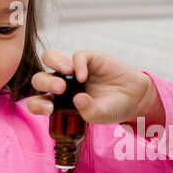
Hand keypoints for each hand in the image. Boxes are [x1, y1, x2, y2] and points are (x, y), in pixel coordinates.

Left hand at [25, 48, 153, 125]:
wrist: (134, 97)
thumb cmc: (113, 108)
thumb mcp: (100, 116)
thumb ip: (88, 111)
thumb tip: (77, 98)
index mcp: (59, 103)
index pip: (38, 102)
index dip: (37, 104)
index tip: (50, 109)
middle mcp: (62, 84)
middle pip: (40, 78)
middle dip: (45, 83)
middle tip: (60, 89)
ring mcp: (73, 70)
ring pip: (50, 57)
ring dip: (53, 63)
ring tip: (66, 73)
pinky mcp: (88, 59)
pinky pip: (77, 56)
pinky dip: (78, 63)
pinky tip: (84, 75)